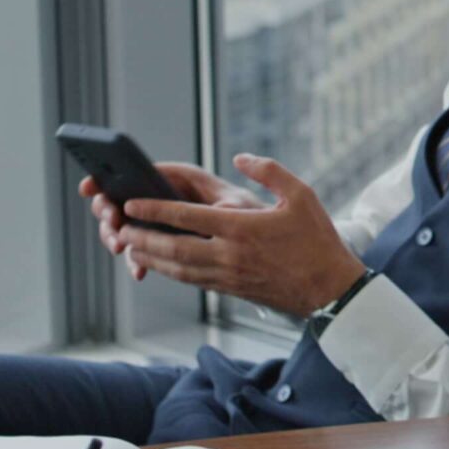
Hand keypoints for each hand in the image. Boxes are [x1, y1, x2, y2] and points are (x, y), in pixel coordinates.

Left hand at [106, 155, 367, 316]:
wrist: (331, 290)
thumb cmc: (318, 239)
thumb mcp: (301, 194)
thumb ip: (269, 171)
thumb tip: (239, 157)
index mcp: (241, 229)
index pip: (186, 218)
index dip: (154, 210)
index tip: (131, 203)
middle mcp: (229, 255)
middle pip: (172, 248)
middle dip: (142, 237)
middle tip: (118, 227)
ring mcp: (229, 276)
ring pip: (177, 269)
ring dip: (150, 258)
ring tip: (128, 246)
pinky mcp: (232, 290)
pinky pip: (192, 280)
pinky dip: (170, 272)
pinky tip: (160, 265)